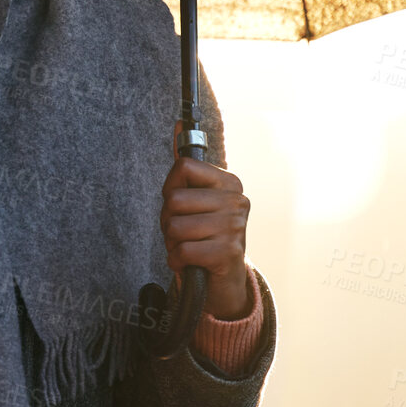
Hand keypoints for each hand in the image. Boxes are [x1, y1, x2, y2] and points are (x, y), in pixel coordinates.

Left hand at [160, 120, 250, 319]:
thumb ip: (187, 166)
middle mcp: (237, 200)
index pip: (182, 167)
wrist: (223, 283)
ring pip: (175, 227)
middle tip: (182, 233)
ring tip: (187, 247)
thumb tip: (178, 124)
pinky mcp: (229, 253)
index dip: (170, 189)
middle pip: (174, 199)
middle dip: (168, 221)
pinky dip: (177, 260)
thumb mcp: (195, 199)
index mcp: (229, 182)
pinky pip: (182, 250)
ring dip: (172, 243)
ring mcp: (235, 226)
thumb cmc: (203, 236)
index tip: (180, 205)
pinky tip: (189, 263)